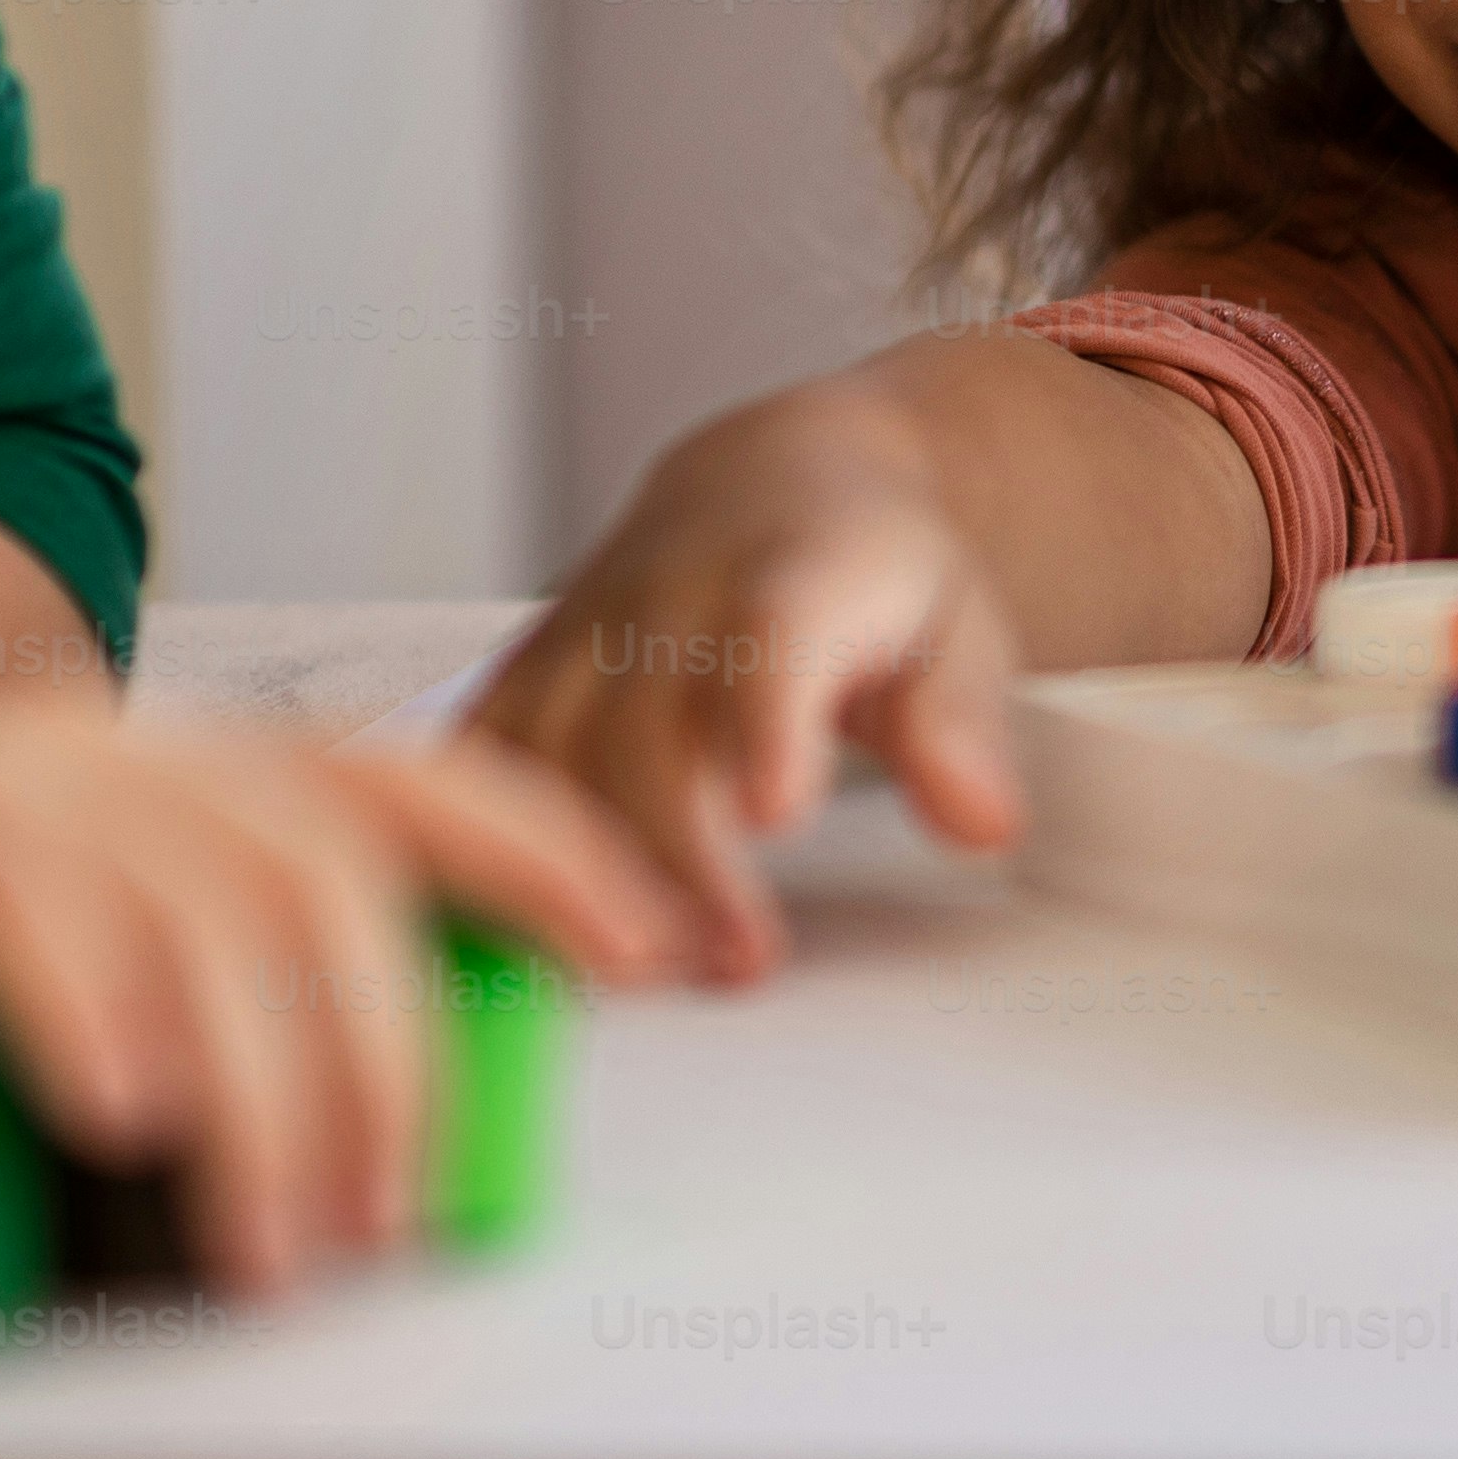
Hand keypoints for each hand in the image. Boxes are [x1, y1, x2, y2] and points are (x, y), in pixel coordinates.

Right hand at [0, 706, 693, 1294]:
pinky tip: (123, 1110)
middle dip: (384, 1060)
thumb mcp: (35, 1005)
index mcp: (151, 767)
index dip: (538, 857)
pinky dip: (79, 1001)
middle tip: (385, 1230)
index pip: (389, 784)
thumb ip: (173, 1019)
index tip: (645, 958)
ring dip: (257, 1088)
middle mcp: (82, 738)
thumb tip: (355, 1159)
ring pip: (183, 905)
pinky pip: (2, 893)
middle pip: (309, 874)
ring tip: (269, 1246)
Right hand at [470, 382, 1030, 968]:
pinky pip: (480, 761)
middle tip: (736, 961)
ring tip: (648, 972)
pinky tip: (529, 928)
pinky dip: (492, 843)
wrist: (767, 486)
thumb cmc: (867, 578)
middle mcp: (669, 594)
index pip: (772, 637)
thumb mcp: (955, 631)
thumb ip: (960, 729)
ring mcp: (581, 632)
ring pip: (547, 756)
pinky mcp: (522, 673)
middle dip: (677, 858)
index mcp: (793, 573)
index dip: (766, 722)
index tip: (778, 812)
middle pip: (645, 731)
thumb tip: (978, 821)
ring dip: (583, 874)